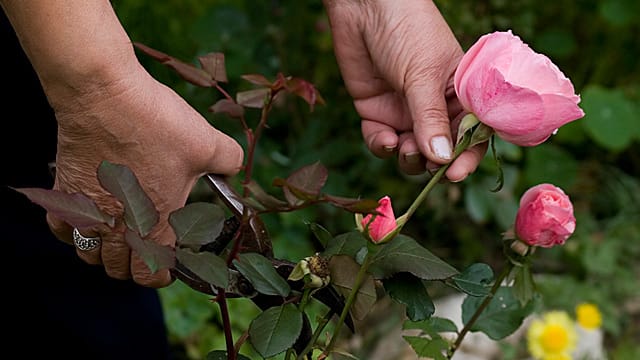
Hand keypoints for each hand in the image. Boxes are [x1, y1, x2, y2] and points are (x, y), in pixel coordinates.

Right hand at [47, 63, 242, 286]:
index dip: (162, 272)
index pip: (151, 275)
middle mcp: (116, 226)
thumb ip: (229, 161)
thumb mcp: (207, 143)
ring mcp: (87, 210)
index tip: (169, 259)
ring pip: (88, 253)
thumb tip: (235, 167)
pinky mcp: (64, 189)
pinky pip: (62, 227)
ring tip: (119, 232)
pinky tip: (88, 216)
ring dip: (104, 249)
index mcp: (153, 224)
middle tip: (147, 244)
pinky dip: (73, 229)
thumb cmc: (156, 123)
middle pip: (117, 269)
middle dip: (133, 263)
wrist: (105, 96)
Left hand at [323, 0, 485, 179]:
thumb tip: (442, 159)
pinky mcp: (377, 112)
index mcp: (461, 94)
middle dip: (433, 163)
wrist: (363, 7)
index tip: (455, 174)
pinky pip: (382, 143)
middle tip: (426, 163)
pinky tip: (384, 139)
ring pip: (412, 153)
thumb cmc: (406, 30)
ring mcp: (405, 111)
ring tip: (403, 146)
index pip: (473, 134)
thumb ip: (430, 119)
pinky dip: (383, 147)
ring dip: (409, 158)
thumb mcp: (423, 75)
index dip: (466, 157)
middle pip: (441, 151)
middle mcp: (435, 107)